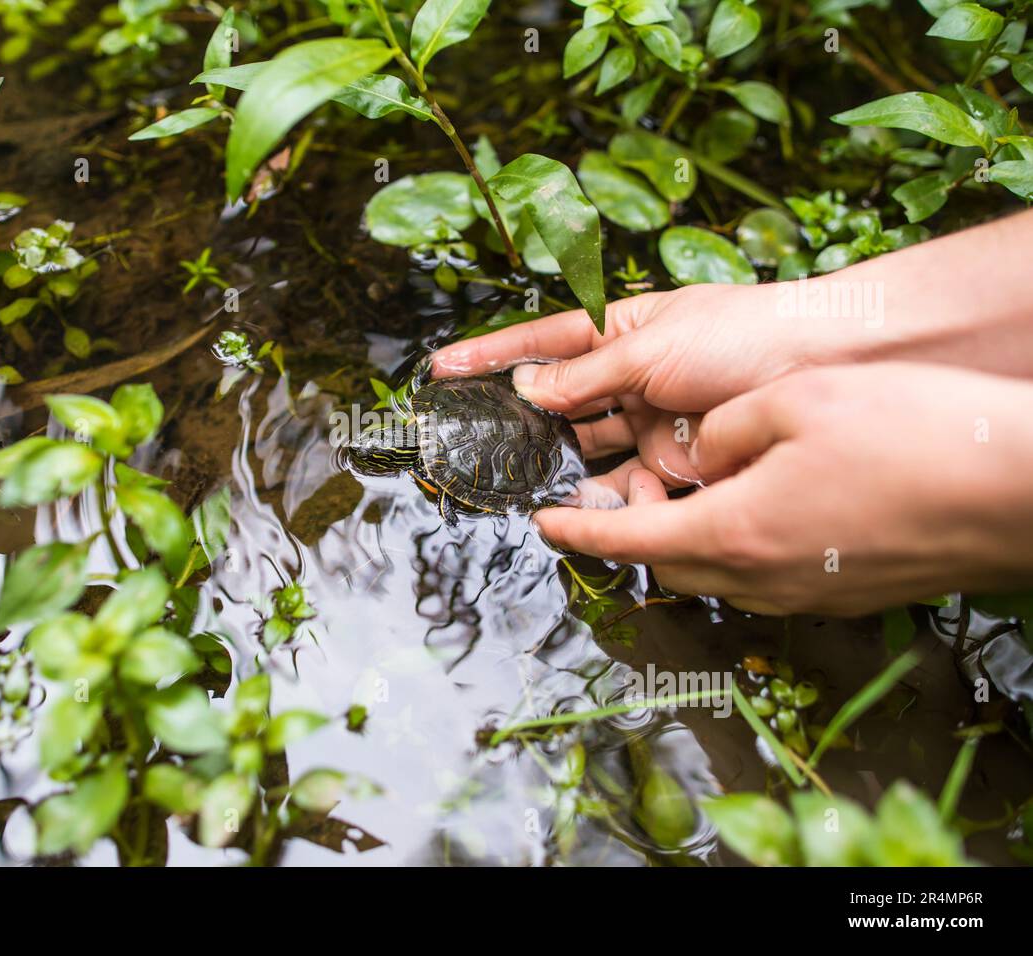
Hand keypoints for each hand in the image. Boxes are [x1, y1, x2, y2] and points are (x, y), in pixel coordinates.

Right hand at [431, 284, 829, 487]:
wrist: (831, 362)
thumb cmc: (746, 331)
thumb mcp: (653, 346)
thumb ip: (585, 374)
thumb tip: (527, 390)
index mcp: (621, 332)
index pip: (541, 344)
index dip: (491, 357)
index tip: (442, 370)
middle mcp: (631, 379)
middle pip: (558, 406)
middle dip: (517, 424)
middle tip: (474, 444)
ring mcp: (652, 424)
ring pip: (586, 451)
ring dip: (555, 467)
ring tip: (520, 483)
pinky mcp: (677, 466)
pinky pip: (626, 486)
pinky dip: (601, 499)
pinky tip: (577, 507)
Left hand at [532, 363, 1032, 614]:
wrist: (1021, 492)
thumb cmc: (910, 434)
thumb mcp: (795, 402)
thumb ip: (723, 429)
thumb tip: (695, 448)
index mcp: (732, 529)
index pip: (624, 538)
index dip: (575, 531)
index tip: (540, 524)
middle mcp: (761, 577)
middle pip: (665, 563)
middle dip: (627, 532)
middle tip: (612, 493)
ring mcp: (807, 595)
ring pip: (715, 574)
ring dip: (683, 538)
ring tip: (680, 492)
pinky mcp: (847, 594)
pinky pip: (764, 578)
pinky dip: (736, 547)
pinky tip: (756, 506)